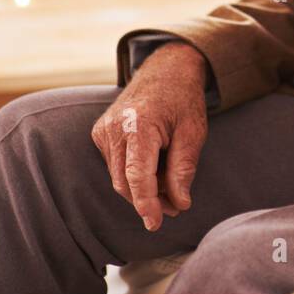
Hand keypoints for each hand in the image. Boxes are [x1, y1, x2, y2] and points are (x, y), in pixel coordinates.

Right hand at [91, 42, 209, 229]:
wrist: (166, 70)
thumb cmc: (183, 99)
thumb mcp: (193, 132)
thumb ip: (183, 169)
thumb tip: (179, 204)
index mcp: (138, 124)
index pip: (137, 176)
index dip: (146, 204)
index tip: (155, 223)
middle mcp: (114, 127)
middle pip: (125, 182)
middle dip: (149, 199)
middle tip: (176, 206)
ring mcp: (103, 130)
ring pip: (118, 177)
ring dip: (142, 189)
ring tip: (169, 185)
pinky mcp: (99, 132)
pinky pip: (115, 166)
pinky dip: (133, 174)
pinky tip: (154, 164)